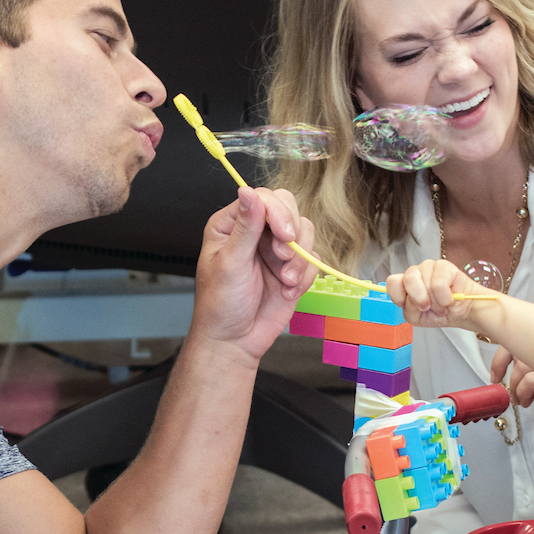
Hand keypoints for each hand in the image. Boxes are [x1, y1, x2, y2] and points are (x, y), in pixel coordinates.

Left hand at [190, 186, 315, 363]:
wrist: (234, 341)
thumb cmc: (220, 305)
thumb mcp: (230, 264)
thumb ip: (245, 228)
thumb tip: (248, 192)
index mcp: (231, 225)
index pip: (263, 199)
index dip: (278, 212)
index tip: (284, 235)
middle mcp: (255, 232)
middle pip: (288, 208)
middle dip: (292, 234)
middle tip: (284, 257)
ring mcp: (274, 249)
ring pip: (305, 232)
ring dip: (300, 259)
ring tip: (285, 280)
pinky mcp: (292, 268)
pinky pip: (313, 258)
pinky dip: (305, 275)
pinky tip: (288, 291)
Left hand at [384, 259, 492, 330]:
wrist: (462, 312)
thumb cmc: (439, 313)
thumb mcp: (417, 318)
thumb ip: (408, 309)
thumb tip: (410, 299)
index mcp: (405, 285)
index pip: (392, 282)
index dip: (399, 296)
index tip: (412, 306)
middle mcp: (415, 273)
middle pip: (408, 279)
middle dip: (419, 299)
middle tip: (427, 307)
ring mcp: (429, 267)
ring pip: (425, 283)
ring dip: (435, 301)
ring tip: (441, 304)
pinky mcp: (445, 266)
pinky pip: (439, 283)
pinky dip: (444, 298)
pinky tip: (449, 299)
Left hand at [493, 346, 533, 437]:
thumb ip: (525, 366)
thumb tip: (502, 363)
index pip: (520, 334)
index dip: (502, 353)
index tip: (496, 375)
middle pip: (519, 345)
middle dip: (502, 365)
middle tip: (502, 385)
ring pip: (524, 364)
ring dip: (515, 385)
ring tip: (520, 399)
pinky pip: (532, 379)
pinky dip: (523, 392)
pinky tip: (528, 402)